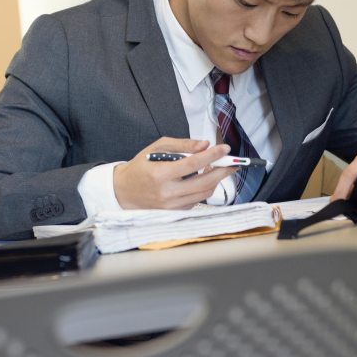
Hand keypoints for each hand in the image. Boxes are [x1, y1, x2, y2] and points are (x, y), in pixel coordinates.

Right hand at [113, 138, 235, 208]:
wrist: (124, 191)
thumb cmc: (141, 166)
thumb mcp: (157, 148)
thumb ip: (182, 145)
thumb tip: (205, 145)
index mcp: (161, 174)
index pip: (193, 164)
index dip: (212, 156)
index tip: (225, 149)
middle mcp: (167, 192)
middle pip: (204, 182)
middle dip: (223, 171)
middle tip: (233, 163)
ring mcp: (172, 205)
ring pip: (204, 193)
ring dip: (215, 180)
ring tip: (217, 168)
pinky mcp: (176, 211)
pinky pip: (197, 200)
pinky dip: (204, 188)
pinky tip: (203, 178)